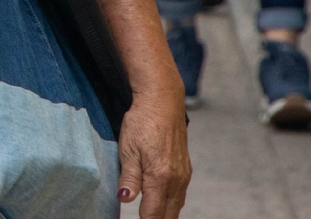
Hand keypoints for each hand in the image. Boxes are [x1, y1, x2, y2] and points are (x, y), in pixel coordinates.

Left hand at [115, 87, 191, 217]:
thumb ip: (128, 177)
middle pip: (168, 215)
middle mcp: (176, 180)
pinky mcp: (186, 170)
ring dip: (165, 215)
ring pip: (176, 207)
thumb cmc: (141, 123)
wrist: (163, 102)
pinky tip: (163, 204)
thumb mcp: (127, 148)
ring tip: (151, 216)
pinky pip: (180, 196)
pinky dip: (171, 205)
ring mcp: (183, 176)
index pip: (153, 214)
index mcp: (160, 177)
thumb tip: (125, 198)